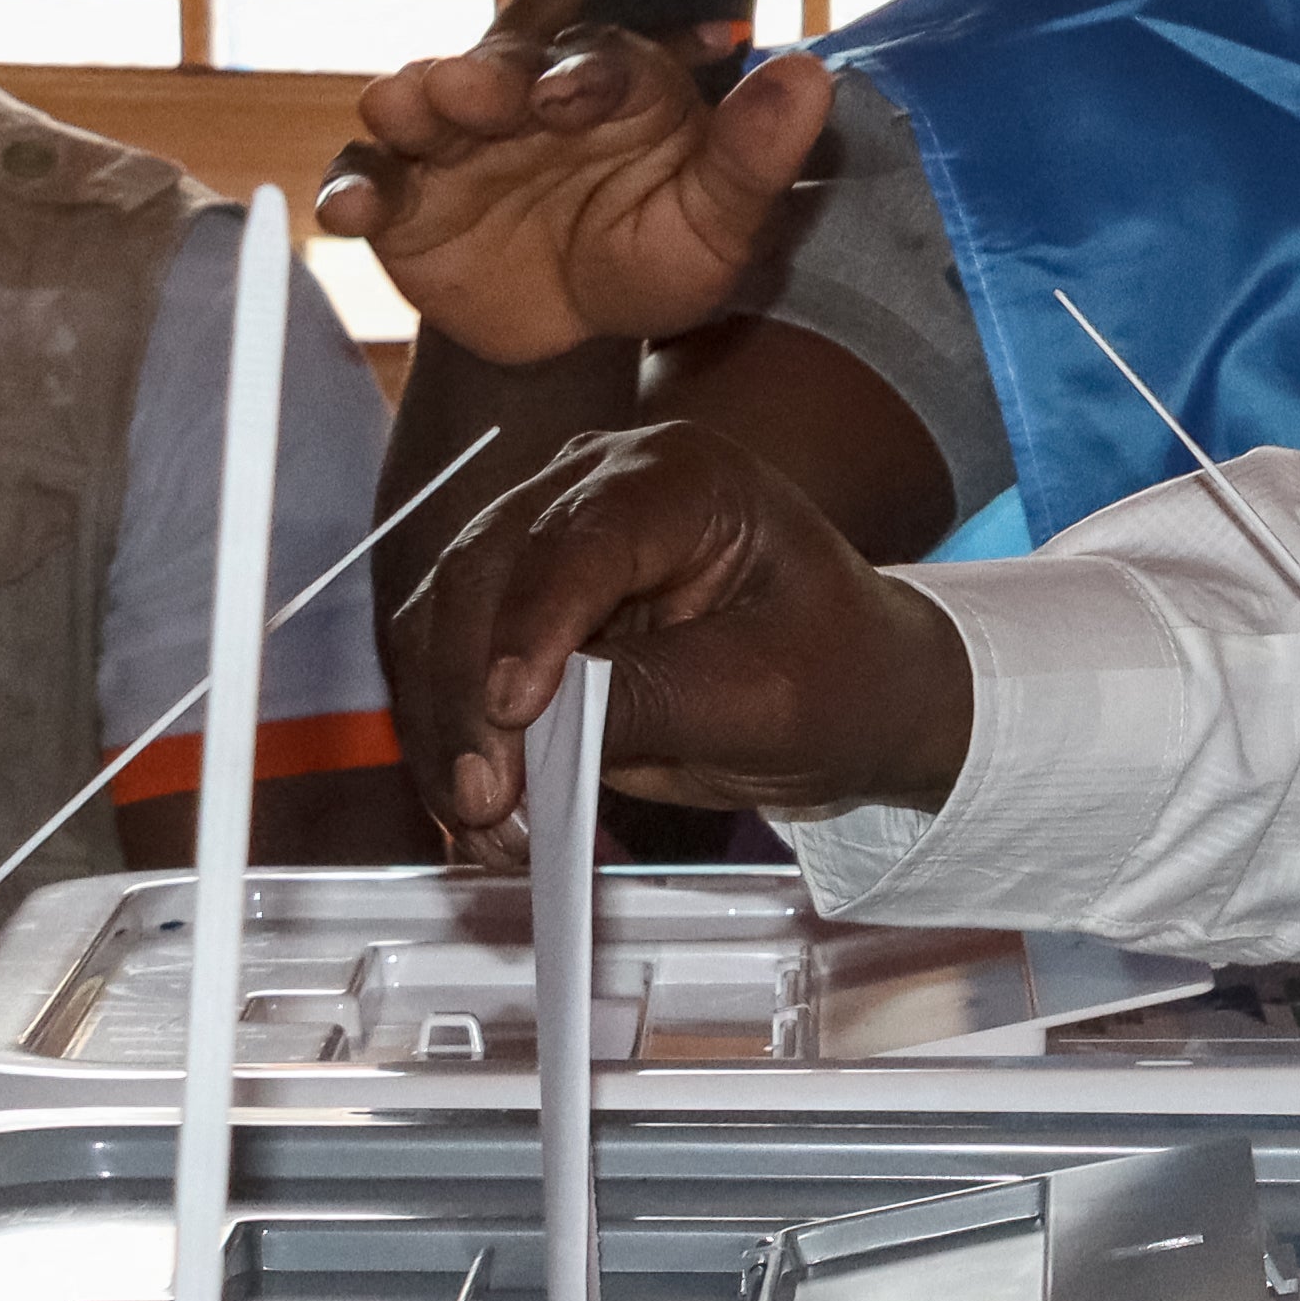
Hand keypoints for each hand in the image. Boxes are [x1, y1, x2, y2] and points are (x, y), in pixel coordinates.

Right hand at [314, 0, 834, 363]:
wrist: (588, 333)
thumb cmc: (660, 254)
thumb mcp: (720, 217)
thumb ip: (755, 150)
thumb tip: (809, 70)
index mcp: (607, 82)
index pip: (599, 55)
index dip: (590, 69)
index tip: (581, 95)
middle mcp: (523, 93)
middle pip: (498, 62)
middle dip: (493, 74)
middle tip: (492, 93)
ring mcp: (454, 139)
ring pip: (418, 99)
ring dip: (413, 98)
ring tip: (416, 107)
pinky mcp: (403, 195)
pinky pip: (365, 179)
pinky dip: (353, 189)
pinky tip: (351, 212)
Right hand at [398, 421, 974, 859]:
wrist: (855, 689)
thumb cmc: (835, 677)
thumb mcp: (762, 699)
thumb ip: (648, 701)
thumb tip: (523, 728)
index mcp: (682, 477)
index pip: (578, 541)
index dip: (532, 626)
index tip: (512, 711)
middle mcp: (595, 486)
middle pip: (484, 576)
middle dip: (469, 696)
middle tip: (483, 799)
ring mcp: (546, 539)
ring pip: (444, 624)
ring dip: (447, 731)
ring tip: (481, 823)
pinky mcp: (518, 604)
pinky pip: (449, 666)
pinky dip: (451, 741)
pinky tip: (473, 811)